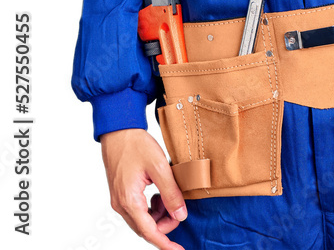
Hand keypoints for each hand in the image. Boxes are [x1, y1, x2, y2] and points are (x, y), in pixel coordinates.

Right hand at [100, 127, 187, 249]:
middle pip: (146, 228)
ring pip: (142, 220)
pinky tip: (160, 194)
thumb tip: (180, 215)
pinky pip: (138, 210)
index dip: (165, 243)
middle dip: (165, 224)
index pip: (149, 232)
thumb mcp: (159, 166)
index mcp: (129, 201)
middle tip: (180, 210)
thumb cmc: (136, 144)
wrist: (118, 130)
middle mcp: (121, 205)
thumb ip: (171, 192)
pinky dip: (151, 208)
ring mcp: (119, 200)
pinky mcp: (121, 194)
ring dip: (158, 215)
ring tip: (170, 197)